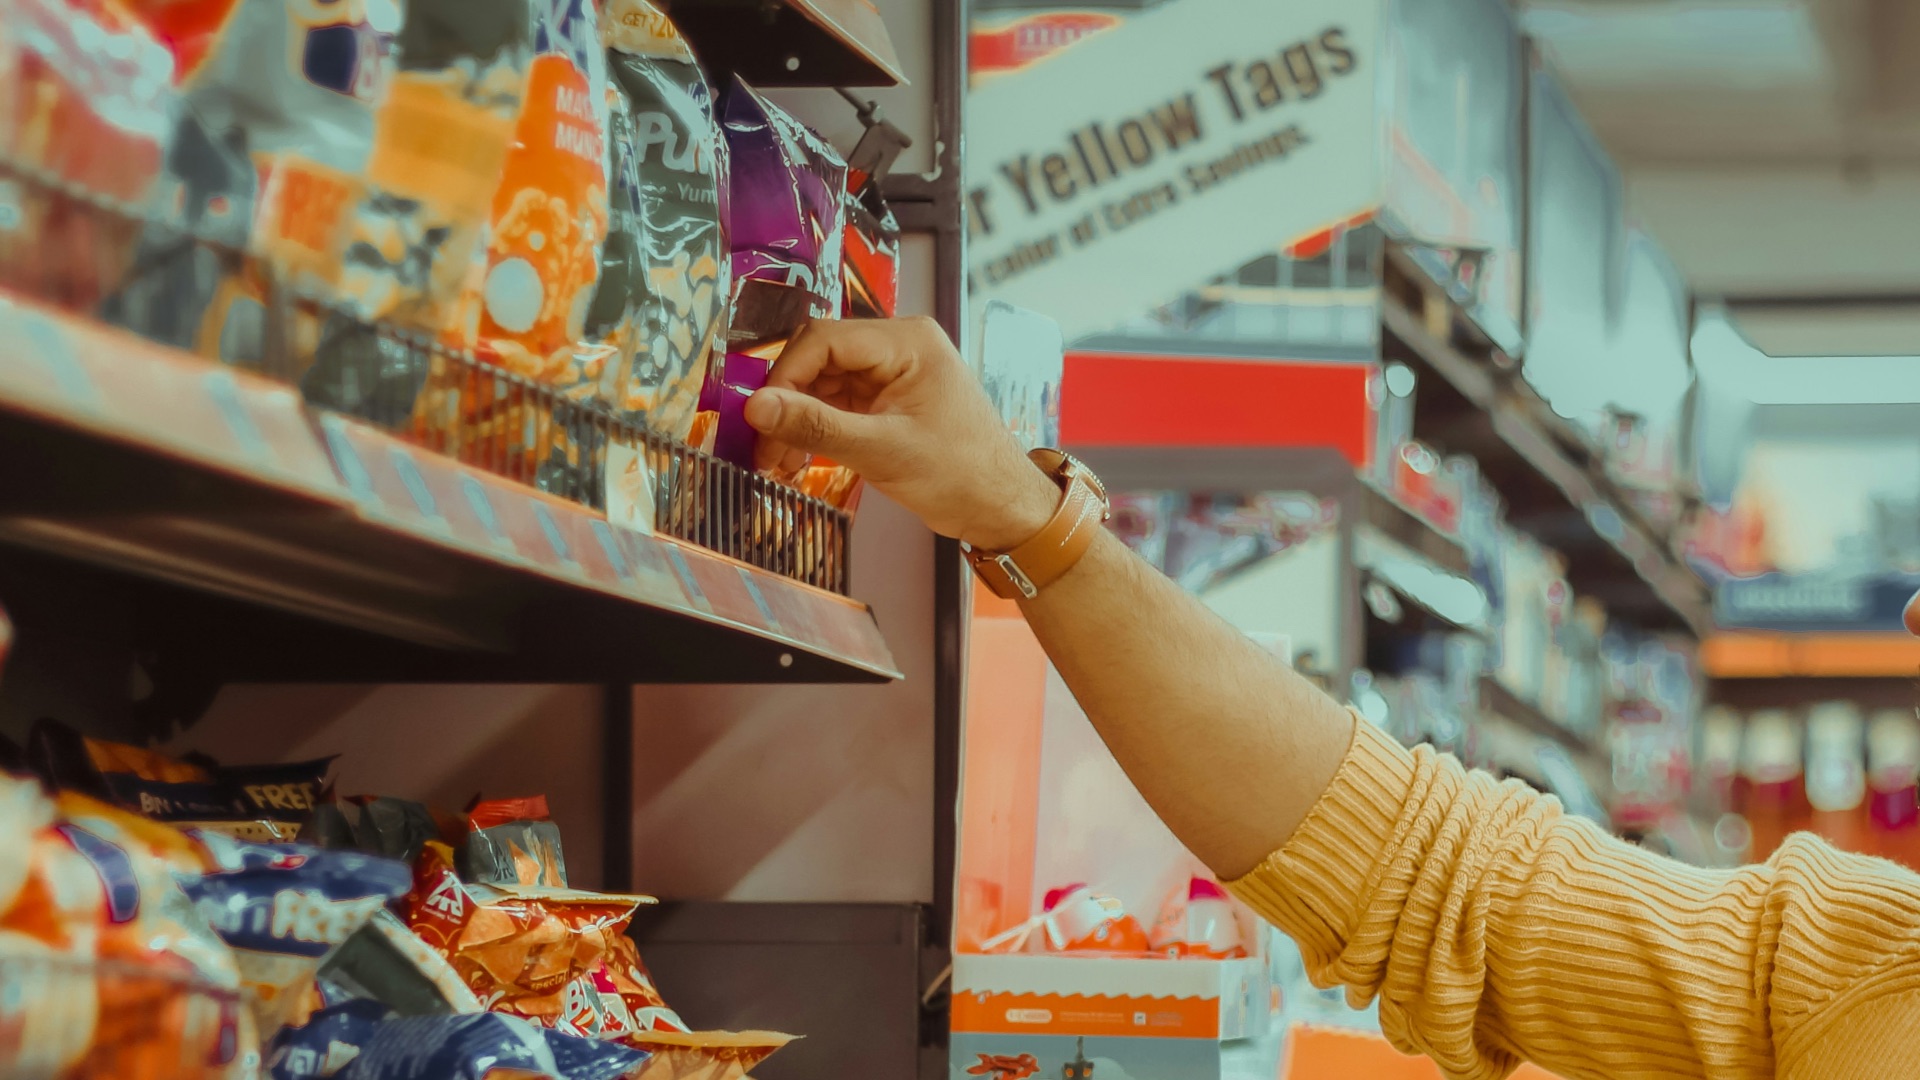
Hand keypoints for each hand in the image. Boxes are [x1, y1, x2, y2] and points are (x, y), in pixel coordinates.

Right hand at [743, 317, 1059, 549]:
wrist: (1001, 506)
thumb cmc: (961, 474)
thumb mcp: (882, 450)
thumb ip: (817, 427)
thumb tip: (756, 407)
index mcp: (907, 341)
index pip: (824, 339)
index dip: (785, 375)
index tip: (760, 416)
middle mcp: (897, 347)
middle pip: (819, 359)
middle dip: (786, 402)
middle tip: (762, 446)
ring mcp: (891, 373)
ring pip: (822, 384)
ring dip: (796, 421)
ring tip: (774, 463)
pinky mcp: (887, 401)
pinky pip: (837, 405)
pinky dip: (815, 431)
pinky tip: (794, 460)